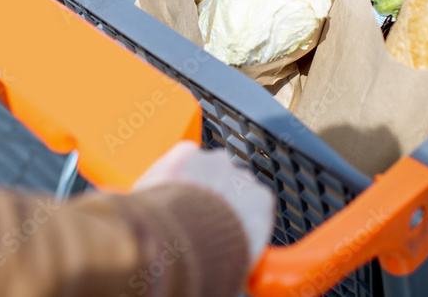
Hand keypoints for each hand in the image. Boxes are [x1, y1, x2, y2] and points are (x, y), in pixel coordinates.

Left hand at [134, 141, 274, 265]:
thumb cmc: (209, 259)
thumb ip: (244, 253)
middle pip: (230, 182)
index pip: (252, 203)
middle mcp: (242, 177)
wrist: (178, 245)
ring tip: (178, 209)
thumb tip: (244, 274)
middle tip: (196, 219)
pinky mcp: (187, 152)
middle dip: (215, 196)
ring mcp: (215, 162)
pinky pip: (181, 158)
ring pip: (205, 168)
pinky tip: (166, 191)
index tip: (224, 227)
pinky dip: (174, 170)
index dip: (234, 215)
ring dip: (194, 182)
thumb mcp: (240, 264)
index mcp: (261, 203)